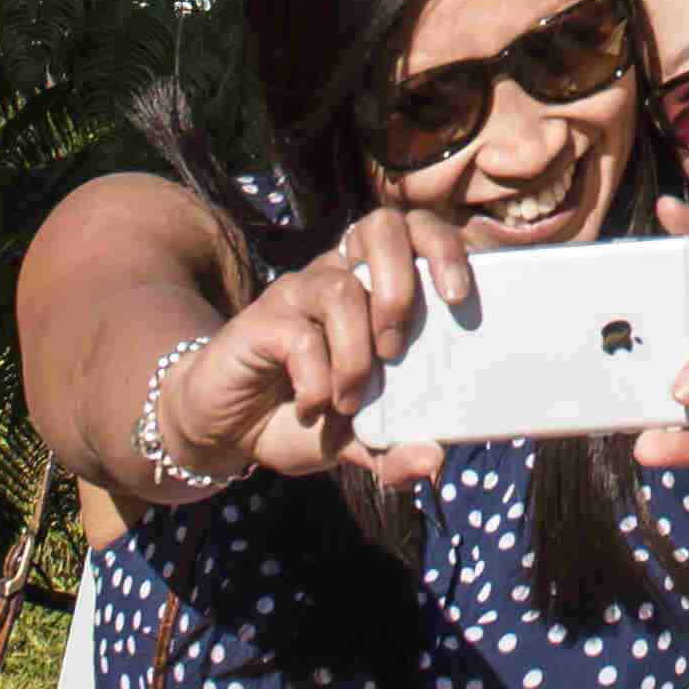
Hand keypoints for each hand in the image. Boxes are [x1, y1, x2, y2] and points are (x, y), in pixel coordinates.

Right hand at [179, 202, 485, 494]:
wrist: (227, 428)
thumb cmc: (304, 419)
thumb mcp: (356, 443)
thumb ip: (393, 452)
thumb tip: (433, 460)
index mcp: (375, 286)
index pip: (417, 232)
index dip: (445, 247)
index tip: (462, 298)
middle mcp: (339, 275)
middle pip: (382, 228)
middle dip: (403, 287)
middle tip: (399, 350)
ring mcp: (299, 292)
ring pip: (341, 291)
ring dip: (355, 353)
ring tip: (351, 400)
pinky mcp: (263, 319)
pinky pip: (300, 335)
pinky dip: (315, 380)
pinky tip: (313, 407)